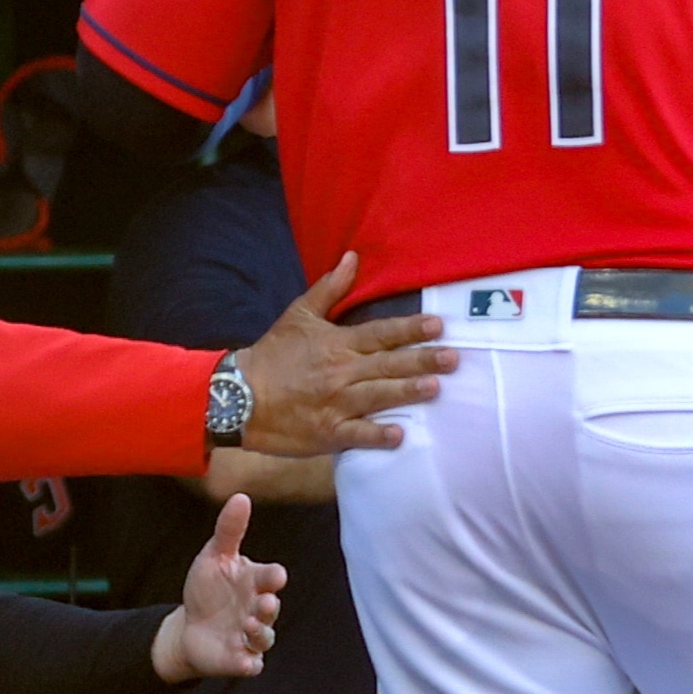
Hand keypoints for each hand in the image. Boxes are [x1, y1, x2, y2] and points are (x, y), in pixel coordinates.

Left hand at [153, 493, 286, 682]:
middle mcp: (259, 609)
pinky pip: (250, 664)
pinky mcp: (241, 659)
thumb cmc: (208, 589)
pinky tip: (245, 662)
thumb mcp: (214, 557)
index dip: (272, 578)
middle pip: (270, 609)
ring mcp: (252, 636)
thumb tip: (241, 496)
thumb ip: (228, 530)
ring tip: (248, 625)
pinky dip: (249, 663)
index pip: (269, 578)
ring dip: (260, 633)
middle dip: (269, 607)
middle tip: (264, 603)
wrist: (190, 628)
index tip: (275, 576)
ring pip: (264, 637)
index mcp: (255, 583)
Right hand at [235, 251, 452, 457]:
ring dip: (407, 392)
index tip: (438, 325)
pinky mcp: (328, 432)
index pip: (381, 333)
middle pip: (388, 364)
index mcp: (337, 343)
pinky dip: (378, 435)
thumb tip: (352, 257)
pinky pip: (358, 434)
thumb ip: (330, 288)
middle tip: (453, 358)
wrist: (239, 396)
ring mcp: (336, 404)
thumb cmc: (273, 355)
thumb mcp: (299, 315)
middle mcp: (341, 372)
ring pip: (378, 396)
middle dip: (422, 360)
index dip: (410, 329)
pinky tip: (401, 434)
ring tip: (435, 388)